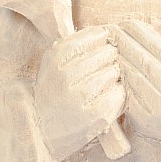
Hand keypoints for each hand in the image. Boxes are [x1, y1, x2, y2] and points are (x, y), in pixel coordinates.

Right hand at [34, 27, 125, 160]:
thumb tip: (109, 31)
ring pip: (114, 71)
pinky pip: (120, 93)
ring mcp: (81, 95)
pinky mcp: (95, 115)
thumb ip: (76, 44)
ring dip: (114, 77)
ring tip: (104, 86)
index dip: (104, 41)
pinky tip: (108, 98)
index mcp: (56, 57)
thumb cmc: (52, 92)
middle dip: (110, 59)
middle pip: (108, 53)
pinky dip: (118, 94)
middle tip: (104, 70)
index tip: (103, 50)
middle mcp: (66, 75)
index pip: (96, 35)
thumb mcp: (54, 63)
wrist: (40, 130)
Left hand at [114, 19, 160, 147]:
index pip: (157, 46)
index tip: (126, 23)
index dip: (138, 32)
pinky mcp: (146, 119)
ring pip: (133, 76)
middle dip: (124, 42)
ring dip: (118, 60)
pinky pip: (128, 95)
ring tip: (109, 47)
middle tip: (112, 31)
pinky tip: (113, 70)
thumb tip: (153, 23)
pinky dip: (119, 81)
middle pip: (142, 59)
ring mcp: (159, 105)